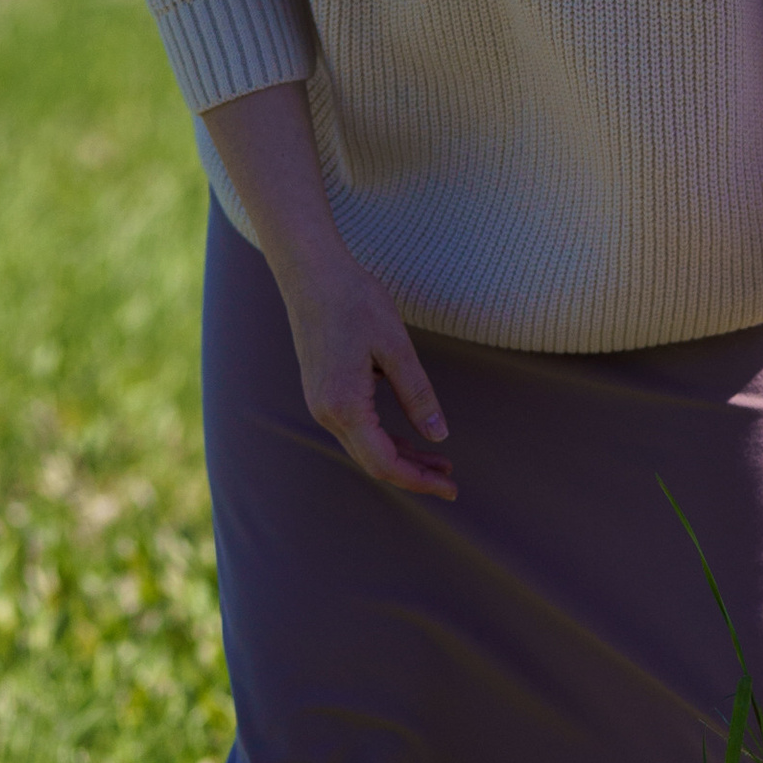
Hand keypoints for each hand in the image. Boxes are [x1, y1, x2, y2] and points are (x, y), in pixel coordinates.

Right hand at [281, 249, 457, 500]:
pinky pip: (356, 429)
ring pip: (365, 447)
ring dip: (401, 457)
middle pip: (373, 461)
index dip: (419, 480)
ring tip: (439, 461)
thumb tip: (438, 435)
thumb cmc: (354, 302)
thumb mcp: (396, 347)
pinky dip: (384, 438)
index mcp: (344, 405)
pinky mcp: (323, 392)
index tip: (451, 489)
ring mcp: (321, 403)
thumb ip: (417, 394)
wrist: (311, 273)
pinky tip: (410, 436)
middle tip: (451, 481)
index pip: (384, 462)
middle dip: (414, 474)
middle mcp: (326, 412)